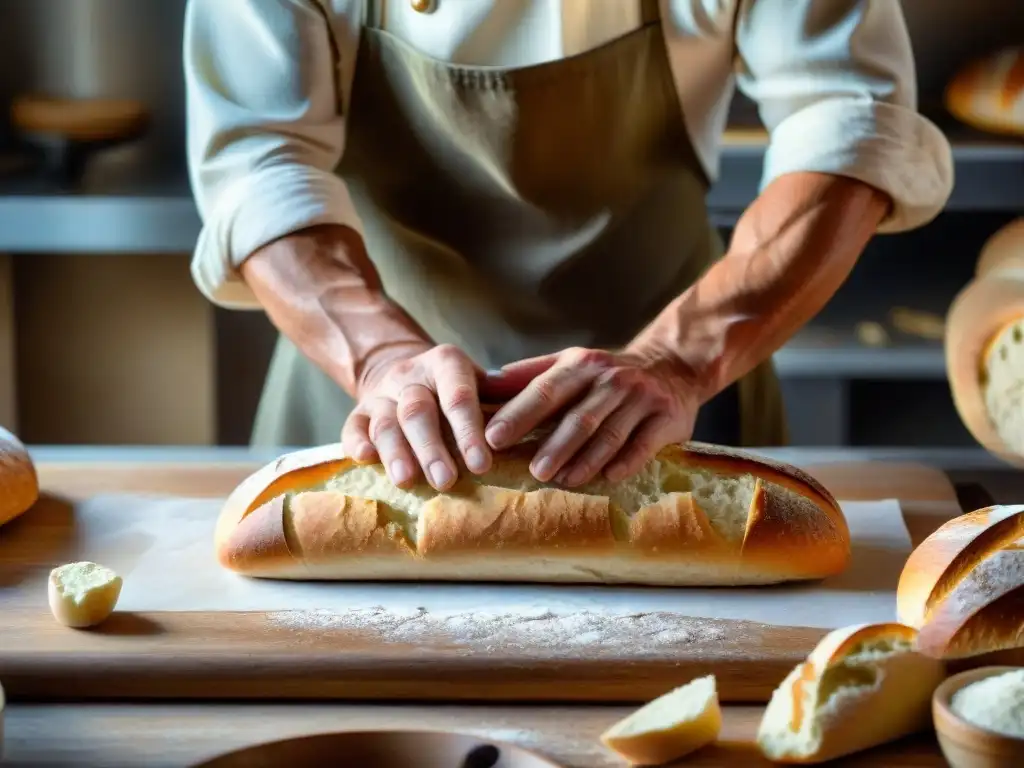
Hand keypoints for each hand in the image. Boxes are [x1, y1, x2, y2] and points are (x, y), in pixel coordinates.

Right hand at [341, 344, 491, 489]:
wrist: (406, 374)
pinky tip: (365, 459)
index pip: (458, 395)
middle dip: (432, 448)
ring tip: (407, 480)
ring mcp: (382, 394)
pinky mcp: (358, 412)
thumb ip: (503, 402)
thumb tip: (537, 429)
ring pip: (386, 422)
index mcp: (447, 364)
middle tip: (446, 481)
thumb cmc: (457, 391)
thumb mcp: (482, 384)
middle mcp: (411, 375)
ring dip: (396, 452)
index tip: (482, 464)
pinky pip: (352, 427)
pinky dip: (357, 443)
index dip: (469, 430)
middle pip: (418, 411)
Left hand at [483, 347, 698, 486]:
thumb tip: (483, 385)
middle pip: (579, 416)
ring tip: (564, 480)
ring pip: (610, 432)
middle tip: (533, 470)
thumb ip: (528, 375)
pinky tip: (610, 477)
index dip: (519, 415)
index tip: (492, 438)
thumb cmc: (605, 374)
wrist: (672, 366)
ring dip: (586, 459)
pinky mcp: (667, 418)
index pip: (545, 391)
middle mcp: (611, 379)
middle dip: (554, 444)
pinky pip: (645, 443)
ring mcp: (641, 398)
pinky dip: (627, 461)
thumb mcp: (569, 363)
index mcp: (580, 365)